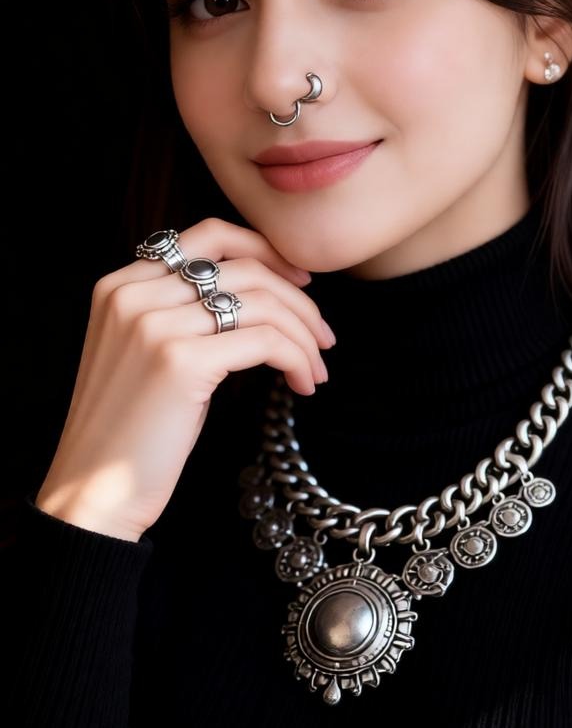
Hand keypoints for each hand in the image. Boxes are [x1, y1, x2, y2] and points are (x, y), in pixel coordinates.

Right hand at [34, 218, 334, 541]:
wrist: (93, 492)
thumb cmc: (131, 428)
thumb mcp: (144, 351)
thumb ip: (181, 310)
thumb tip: (261, 291)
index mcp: (121, 284)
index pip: (210, 235)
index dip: (264, 250)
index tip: (298, 282)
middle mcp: (134, 294)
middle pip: (244, 267)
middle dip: (297, 298)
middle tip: (322, 334)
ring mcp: (155, 325)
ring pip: (262, 302)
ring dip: (304, 334)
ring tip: (316, 367)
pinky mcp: (181, 361)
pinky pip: (265, 340)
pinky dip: (296, 358)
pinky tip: (302, 384)